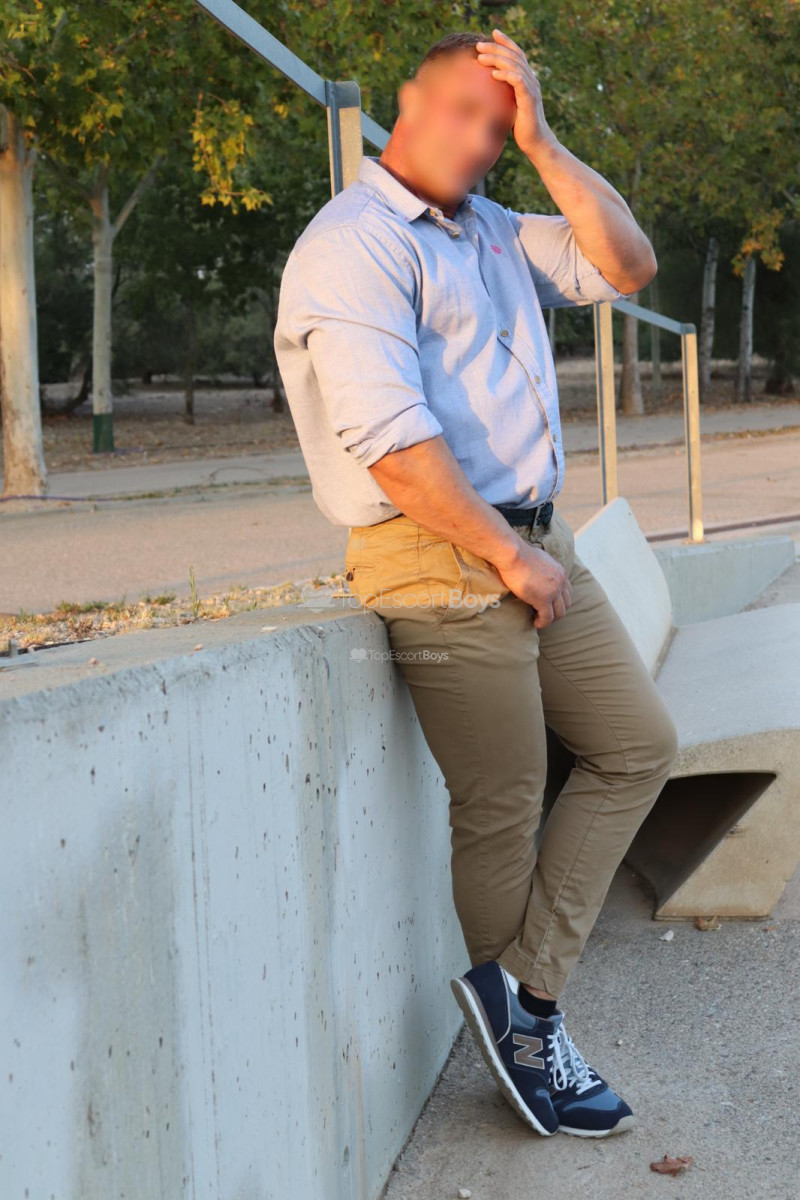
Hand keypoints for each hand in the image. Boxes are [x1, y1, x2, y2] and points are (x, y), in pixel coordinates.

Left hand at [474, 28, 555, 158]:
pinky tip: (494, 74)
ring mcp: (531, 89)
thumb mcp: (509, 106)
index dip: (506, 42)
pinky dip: (506, 76)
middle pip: (514, 56)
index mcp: (527, 79)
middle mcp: (531, 80)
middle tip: (479, 45)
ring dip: (497, 60)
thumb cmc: (521, 127)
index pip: (517, 54)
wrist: (536, 142)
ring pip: (514, 66)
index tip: (492, 33)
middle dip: (496, 48)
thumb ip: (503, 94)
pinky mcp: (529, 99)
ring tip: (481, 58)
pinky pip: (518, 82)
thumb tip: (486, 90)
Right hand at [494, 539, 572, 627]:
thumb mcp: (538, 558)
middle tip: (544, 614)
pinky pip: (547, 618)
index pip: (567, 591)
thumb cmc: (518, 554)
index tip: (549, 604)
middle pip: (566, 604)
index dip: (559, 600)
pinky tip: (535, 623)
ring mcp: (553, 591)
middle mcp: (561, 581)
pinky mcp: (543, 600)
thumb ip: (543, 567)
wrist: (513, 555)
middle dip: (556, 611)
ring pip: (559, 613)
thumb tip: (536, 569)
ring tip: (539, 619)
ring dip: (550, 619)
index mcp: (560, 572)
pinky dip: (542, 623)